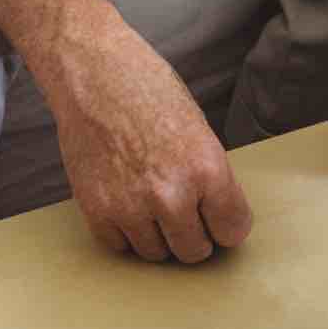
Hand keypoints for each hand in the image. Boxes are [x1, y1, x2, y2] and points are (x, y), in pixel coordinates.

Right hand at [46, 20, 253, 264]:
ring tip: (150, 199)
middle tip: (183, 211)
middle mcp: (171, 194)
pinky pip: (120, 246)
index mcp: (206, 169)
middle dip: (193, 234)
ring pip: (156, 254)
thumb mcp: (198, 130)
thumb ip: (209, 177)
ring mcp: (131, 206)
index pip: (233, 230)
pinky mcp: (96, 210)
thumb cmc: (147, 91)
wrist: (94, 74)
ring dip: (157, 235)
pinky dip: (124, 231)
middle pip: (195, 252)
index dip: (226, 223)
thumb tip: (216, 216)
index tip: (217, 217)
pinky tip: (125, 200)